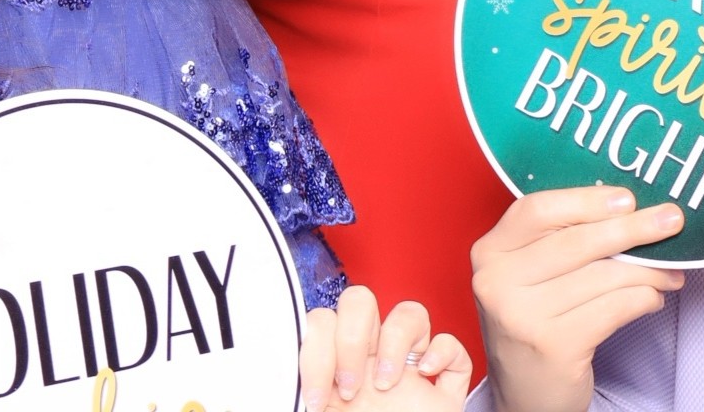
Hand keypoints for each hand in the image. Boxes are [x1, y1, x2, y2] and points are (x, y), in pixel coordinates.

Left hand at [300, 286, 471, 411]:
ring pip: (409, 312)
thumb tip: (251, 402)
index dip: (316, 351)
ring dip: (396, 340)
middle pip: (361, 302)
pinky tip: (428, 375)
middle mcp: (370, 362)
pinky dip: (443, 351)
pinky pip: (451, 342)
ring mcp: (408, 369)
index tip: (318, 399)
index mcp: (335, 371)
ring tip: (388, 384)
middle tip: (352, 388)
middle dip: (353, 338)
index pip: (321, 322)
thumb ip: (304, 403)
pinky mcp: (444, 385)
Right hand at [471, 187, 684, 411]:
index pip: (538, 209)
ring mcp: (522, 316)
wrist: (525, 393)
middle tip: (671, 220)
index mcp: (489, 252)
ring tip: (670, 271)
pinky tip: (653, 298)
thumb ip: (557, 241)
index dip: (586, 200)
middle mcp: (497, 281)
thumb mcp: (527, 276)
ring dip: (648, 271)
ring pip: (602, 276)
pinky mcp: (554, 345)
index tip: (627, 198)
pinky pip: (614, 309)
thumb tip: (627, 210)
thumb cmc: (535, 322)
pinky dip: (643, 299)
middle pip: (576, 241)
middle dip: (632, 228)